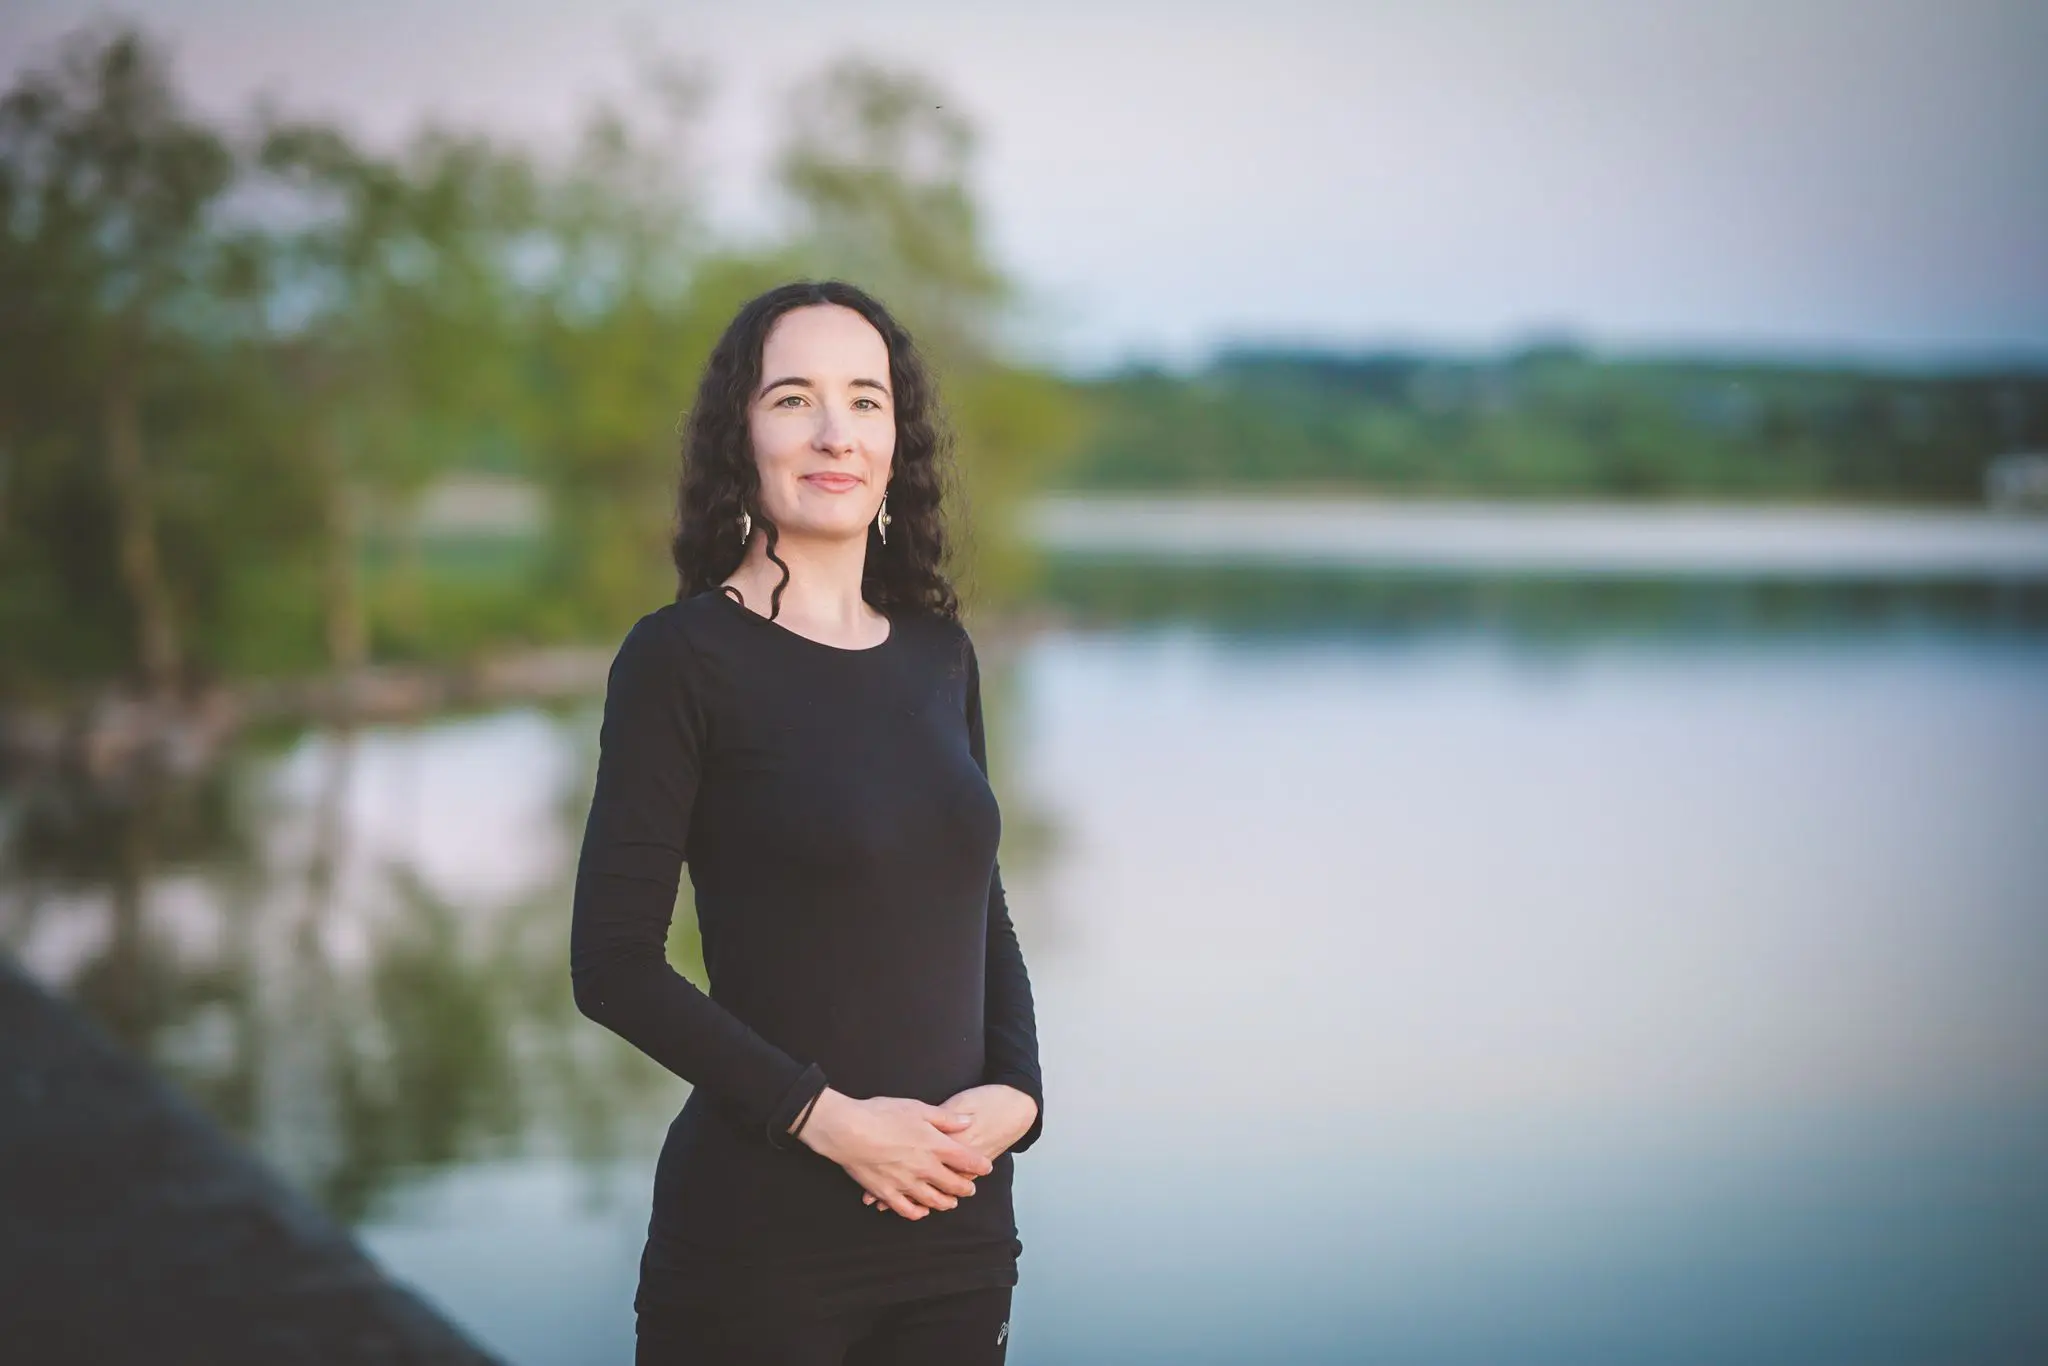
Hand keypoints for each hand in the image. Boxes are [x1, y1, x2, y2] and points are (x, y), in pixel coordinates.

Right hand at [861, 1084, 1036, 1213]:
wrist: (849, 1131)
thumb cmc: (882, 1114)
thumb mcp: (918, 1108)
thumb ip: (945, 1118)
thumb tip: (967, 1122)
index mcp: (935, 1146)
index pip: (967, 1161)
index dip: (979, 1165)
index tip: (985, 1168)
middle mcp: (924, 1168)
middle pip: (953, 1185)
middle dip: (965, 1188)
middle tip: (970, 1189)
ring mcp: (906, 1183)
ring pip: (933, 1200)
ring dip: (945, 1202)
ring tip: (951, 1203)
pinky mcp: (887, 1193)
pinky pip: (907, 1209)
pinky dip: (917, 1212)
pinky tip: (922, 1210)